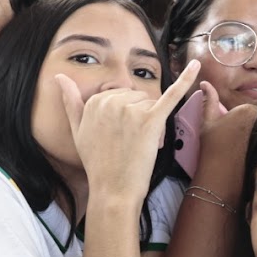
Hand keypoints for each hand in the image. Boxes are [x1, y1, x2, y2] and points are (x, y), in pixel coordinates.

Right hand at [57, 59, 200, 201]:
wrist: (112, 190)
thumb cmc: (97, 162)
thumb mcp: (77, 130)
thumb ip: (70, 101)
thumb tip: (59, 76)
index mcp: (95, 101)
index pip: (121, 96)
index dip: (126, 117)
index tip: (120, 136)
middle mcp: (111, 101)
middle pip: (138, 98)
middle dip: (140, 118)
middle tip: (132, 144)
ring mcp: (131, 110)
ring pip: (152, 104)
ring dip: (153, 124)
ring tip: (143, 146)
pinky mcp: (150, 120)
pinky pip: (171, 96)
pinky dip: (185, 80)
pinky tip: (196, 67)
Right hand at [196, 81, 256, 171]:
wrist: (220, 174)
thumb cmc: (212, 147)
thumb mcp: (207, 121)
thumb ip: (209, 99)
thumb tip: (205, 83)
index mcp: (247, 109)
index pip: (243, 111)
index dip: (233, 122)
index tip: (226, 132)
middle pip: (252, 119)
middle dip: (243, 128)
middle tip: (231, 141)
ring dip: (251, 136)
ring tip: (238, 148)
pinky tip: (247, 154)